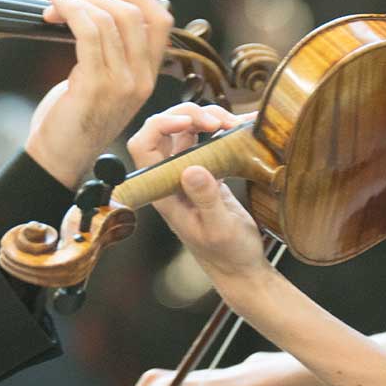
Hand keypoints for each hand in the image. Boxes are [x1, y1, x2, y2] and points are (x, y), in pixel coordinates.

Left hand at [24, 0, 172, 186]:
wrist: (58, 158)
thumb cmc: (75, 119)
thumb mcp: (106, 84)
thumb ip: (113, 54)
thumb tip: (101, 11)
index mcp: (148, 77)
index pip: (161, 22)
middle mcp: (140, 80)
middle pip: (131, 16)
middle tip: (75, 1)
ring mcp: (120, 84)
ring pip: (106, 21)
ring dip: (78, 4)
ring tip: (58, 6)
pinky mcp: (94, 86)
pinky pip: (86, 33)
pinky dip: (69, 12)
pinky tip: (54, 9)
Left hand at [131, 103, 270, 284]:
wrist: (242, 269)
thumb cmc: (229, 255)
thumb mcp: (219, 228)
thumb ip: (205, 199)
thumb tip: (191, 169)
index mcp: (164, 192)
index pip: (143, 146)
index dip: (160, 125)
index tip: (189, 122)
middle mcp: (171, 180)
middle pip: (165, 131)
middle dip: (189, 116)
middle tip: (219, 122)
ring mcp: (188, 176)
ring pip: (186, 132)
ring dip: (206, 119)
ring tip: (232, 124)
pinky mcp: (208, 174)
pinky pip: (207, 142)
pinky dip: (221, 131)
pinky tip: (239, 129)